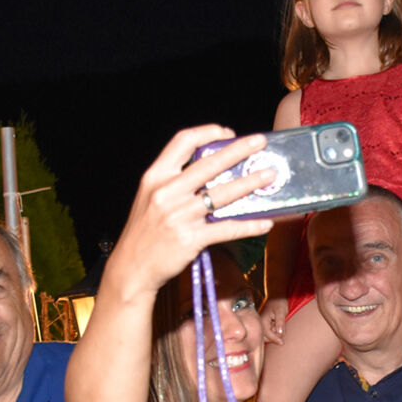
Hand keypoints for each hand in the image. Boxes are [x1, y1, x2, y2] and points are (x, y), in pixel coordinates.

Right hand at [107, 126, 274, 295]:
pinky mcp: (190, 239)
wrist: (131, 268)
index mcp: (155, 177)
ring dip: (250, 183)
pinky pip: (227, 228)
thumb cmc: (144, 233)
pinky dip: (249, 225)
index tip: (228, 133)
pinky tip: (265, 223)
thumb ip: (174, 182)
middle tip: (260, 142)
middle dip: (238, 150)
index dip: (207, 132)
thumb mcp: (149, 198)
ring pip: (222, 194)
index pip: (182, 141)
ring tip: (269, 176)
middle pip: (209, 163)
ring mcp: (179, 216)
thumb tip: (212, 170)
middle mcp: (166, 192)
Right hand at [261, 295, 288, 344]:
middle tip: (281, 330)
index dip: (275, 339)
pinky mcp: (263, 324)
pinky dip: (272, 332)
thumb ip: (280, 322)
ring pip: (265, 336)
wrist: (275, 295)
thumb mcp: (281, 311)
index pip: (268, 334)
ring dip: (273, 335)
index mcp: (262, 320)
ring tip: (278, 326)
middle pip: (265, 337)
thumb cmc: (278, 302)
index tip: (282, 343)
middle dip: (274, 337)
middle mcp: (259, 323)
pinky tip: (276, 326)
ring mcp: (261, 324)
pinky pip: (266, 332)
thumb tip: (280, 333)